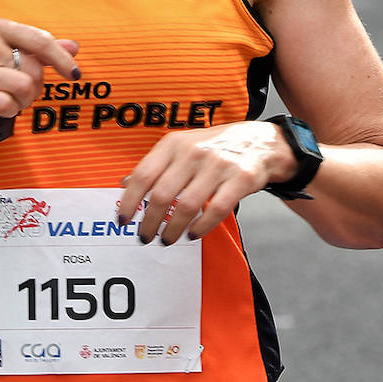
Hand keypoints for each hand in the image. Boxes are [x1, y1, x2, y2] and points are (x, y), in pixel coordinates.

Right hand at [0, 17, 79, 131]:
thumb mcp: (3, 52)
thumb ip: (38, 49)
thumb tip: (74, 46)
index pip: (40, 41)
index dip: (62, 60)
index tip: (74, 75)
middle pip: (35, 71)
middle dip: (34, 89)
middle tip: (19, 92)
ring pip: (23, 90)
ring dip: (21, 102)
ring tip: (6, 99)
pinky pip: (5, 105)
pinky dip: (7, 112)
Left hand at [117, 120, 296, 244]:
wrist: (258, 142)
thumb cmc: (213, 147)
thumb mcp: (181, 147)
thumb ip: (155, 165)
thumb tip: (124, 184)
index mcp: (173, 144)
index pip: (143, 175)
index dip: (129, 201)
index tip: (123, 220)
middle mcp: (193, 152)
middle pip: (162, 194)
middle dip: (150, 221)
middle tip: (145, 236)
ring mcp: (217, 165)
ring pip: (187, 205)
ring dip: (173, 229)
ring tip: (167, 239)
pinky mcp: (240, 179)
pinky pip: (215, 210)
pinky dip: (201, 227)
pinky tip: (193, 234)